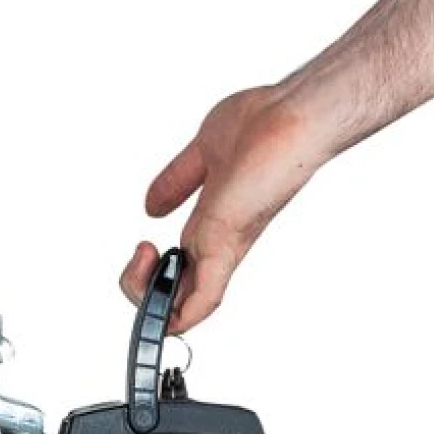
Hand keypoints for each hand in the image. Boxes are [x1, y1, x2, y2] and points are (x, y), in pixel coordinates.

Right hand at [120, 86, 325, 331]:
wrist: (294, 115)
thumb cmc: (265, 125)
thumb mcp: (202, 154)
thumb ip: (176, 181)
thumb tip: (151, 204)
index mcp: (213, 229)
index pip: (180, 276)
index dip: (149, 275)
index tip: (143, 242)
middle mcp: (218, 247)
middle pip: (176, 301)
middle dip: (140, 289)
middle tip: (142, 249)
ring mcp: (223, 251)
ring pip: (182, 311)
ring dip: (146, 298)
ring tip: (143, 254)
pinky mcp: (225, 249)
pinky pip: (199, 305)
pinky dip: (173, 318)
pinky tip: (156, 305)